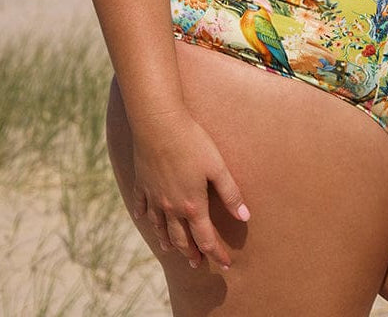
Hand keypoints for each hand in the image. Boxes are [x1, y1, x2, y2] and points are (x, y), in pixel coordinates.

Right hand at [130, 108, 249, 271]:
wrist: (158, 123)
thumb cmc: (192, 142)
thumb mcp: (217, 167)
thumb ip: (231, 193)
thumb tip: (245, 217)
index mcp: (192, 206)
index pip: (206, 239)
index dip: (217, 253)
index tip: (225, 264)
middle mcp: (171, 207)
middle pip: (181, 239)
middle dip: (192, 253)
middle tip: (197, 264)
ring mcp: (154, 197)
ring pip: (160, 227)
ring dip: (167, 241)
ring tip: (171, 250)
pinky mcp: (142, 183)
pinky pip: (142, 205)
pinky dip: (144, 215)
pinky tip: (143, 218)